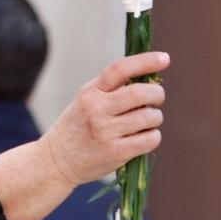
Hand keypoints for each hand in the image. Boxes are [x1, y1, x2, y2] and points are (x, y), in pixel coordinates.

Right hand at [38, 52, 170, 188]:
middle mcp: (96, 110)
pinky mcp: (115, 152)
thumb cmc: (77, 128)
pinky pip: (150, 139)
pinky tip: (144, 137)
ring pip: (149, 117)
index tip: (164, 58)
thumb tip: (153, 83)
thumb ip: (112, 90)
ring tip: (145, 123)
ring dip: (155, 118)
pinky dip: (153, 136)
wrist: (56, 161)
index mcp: (90, 93)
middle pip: (140, 93)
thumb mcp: (85, 102)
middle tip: (157, 99)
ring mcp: (105, 132)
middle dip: (157, 94)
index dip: (145, 61)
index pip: (120, 69)